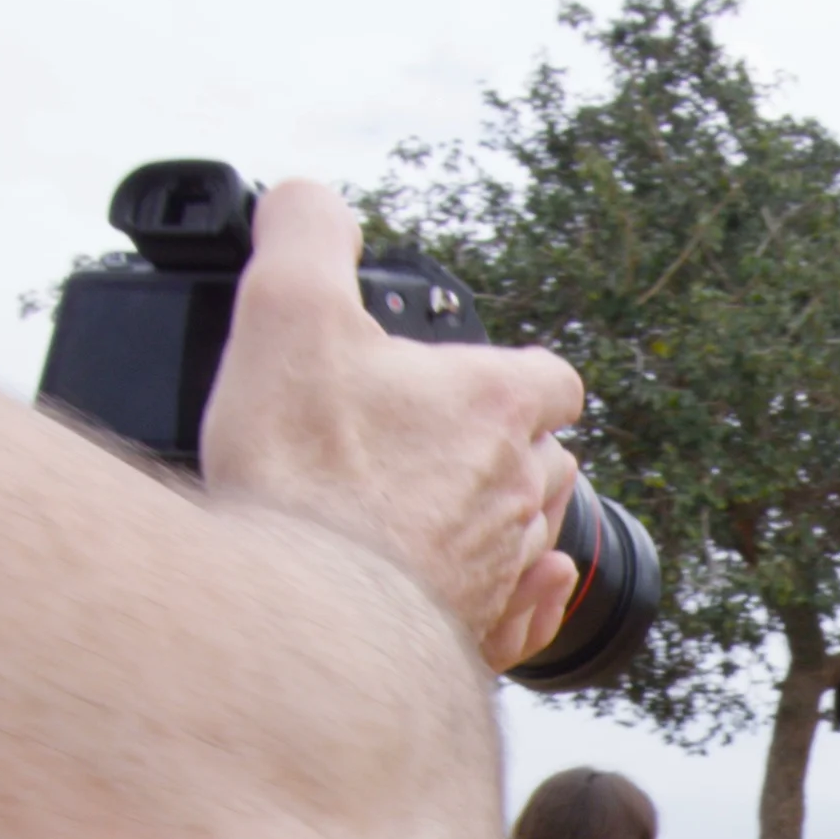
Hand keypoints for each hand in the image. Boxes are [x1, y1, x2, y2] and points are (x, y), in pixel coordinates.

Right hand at [202, 182, 586, 673]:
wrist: (304, 614)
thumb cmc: (304, 469)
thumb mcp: (288, 309)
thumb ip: (306, 235)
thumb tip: (309, 198)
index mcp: (495, 406)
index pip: (551, 379)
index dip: (520, 376)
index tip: (478, 380)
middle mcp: (520, 491)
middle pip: (547, 459)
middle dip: (509, 450)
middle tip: (438, 449)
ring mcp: (504, 572)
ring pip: (534, 537)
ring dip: (504, 522)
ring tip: (444, 517)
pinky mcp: (478, 640)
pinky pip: (525, 619)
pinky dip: (520, 602)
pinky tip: (494, 594)